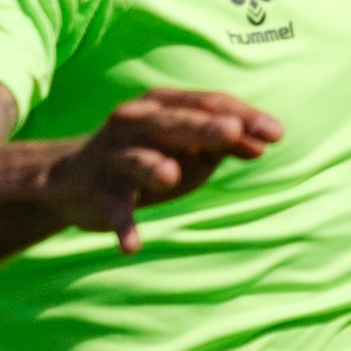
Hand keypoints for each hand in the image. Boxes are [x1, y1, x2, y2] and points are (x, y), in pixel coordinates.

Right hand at [42, 92, 280, 252]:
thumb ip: (224, 143)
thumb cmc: (145, 158)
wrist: (73, 180)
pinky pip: (114, 209)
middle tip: (233, 132)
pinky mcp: (98, 190)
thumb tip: (264, 144)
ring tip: (170, 176)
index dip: (243, 116)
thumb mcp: (187, 149)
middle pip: (174, 122)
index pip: (208, 103)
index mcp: (162, 104)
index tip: (277, 134)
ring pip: (137, 158)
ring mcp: (114, 154)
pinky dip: (122, 227)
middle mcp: (135, 121)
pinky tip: (131, 247)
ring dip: (152, 166)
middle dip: (203, 128)